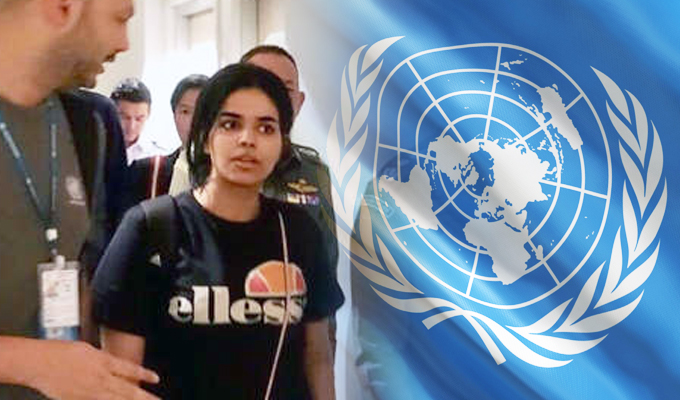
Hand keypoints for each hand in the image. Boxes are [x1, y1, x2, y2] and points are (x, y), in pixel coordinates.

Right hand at [27, 340, 159, 399]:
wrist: (38, 362)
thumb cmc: (59, 352)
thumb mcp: (88, 349)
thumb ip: (103, 359)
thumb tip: (113, 365)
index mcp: (104, 362)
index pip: (131, 369)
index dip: (145, 374)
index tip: (155, 379)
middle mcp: (100, 379)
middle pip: (128, 390)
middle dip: (145, 397)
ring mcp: (90, 393)